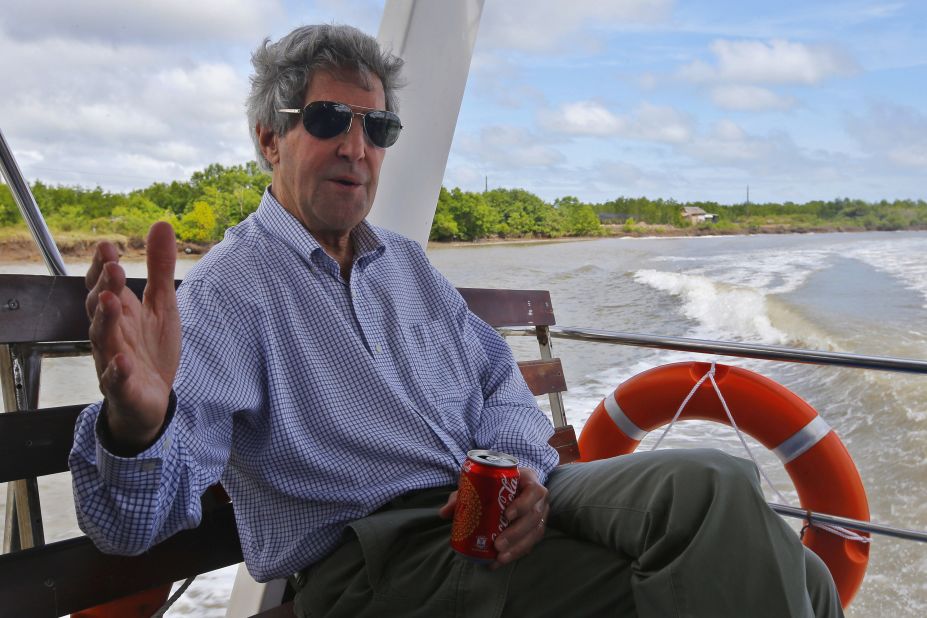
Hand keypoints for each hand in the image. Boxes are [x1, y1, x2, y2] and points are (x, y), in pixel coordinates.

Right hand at [85, 222, 179, 451]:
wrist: (152, 400)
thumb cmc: (151, 349)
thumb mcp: (162, 304)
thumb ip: (160, 267)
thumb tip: (160, 223)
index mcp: (120, 313)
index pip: (104, 286)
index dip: (103, 268)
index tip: (107, 247)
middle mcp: (111, 333)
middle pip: (100, 308)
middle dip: (105, 288)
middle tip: (115, 268)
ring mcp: (113, 360)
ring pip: (103, 339)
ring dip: (106, 320)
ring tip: (112, 301)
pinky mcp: (123, 388)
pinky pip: (116, 379)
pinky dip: (117, 370)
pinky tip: (123, 359)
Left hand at [438, 467, 549, 569]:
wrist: (511, 486)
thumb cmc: (495, 483)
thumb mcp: (480, 484)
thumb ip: (463, 496)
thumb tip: (444, 513)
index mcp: (529, 481)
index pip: (533, 491)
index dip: (522, 504)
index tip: (507, 515)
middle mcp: (539, 499)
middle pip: (534, 517)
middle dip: (516, 533)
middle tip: (498, 544)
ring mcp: (541, 515)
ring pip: (535, 533)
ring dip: (517, 548)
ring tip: (500, 557)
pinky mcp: (536, 530)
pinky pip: (530, 544)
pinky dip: (515, 554)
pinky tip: (499, 562)